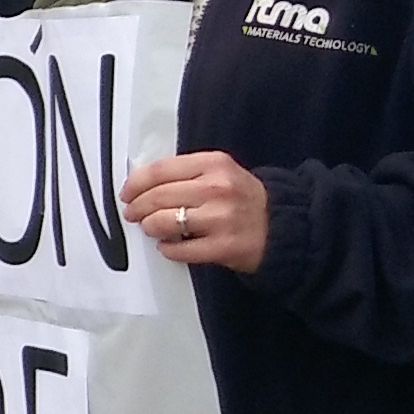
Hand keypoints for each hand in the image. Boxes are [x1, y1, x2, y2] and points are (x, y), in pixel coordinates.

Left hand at [120, 152, 267, 271]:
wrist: (286, 227)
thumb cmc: (245, 199)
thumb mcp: (221, 173)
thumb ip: (187, 173)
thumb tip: (143, 184)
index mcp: (214, 164)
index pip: (160, 170)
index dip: (135, 183)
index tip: (127, 193)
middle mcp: (217, 188)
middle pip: (157, 197)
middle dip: (137, 208)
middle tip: (133, 214)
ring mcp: (220, 218)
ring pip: (164, 222)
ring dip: (150, 227)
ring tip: (152, 228)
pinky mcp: (223, 247)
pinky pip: (179, 250)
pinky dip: (167, 249)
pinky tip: (168, 246)